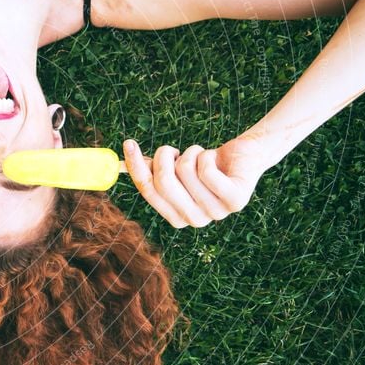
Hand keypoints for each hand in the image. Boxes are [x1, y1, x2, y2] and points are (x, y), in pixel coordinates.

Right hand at [123, 136, 267, 227]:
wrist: (245, 157)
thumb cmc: (204, 163)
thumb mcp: (174, 167)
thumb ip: (150, 169)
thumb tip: (119, 163)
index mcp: (177, 218)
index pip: (148, 191)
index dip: (136, 167)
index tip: (128, 144)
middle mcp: (196, 220)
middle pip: (163, 183)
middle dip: (163, 157)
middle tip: (169, 148)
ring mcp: (217, 213)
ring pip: (186, 171)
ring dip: (190, 154)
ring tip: (200, 156)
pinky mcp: (235, 200)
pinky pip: (207, 170)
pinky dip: (206, 155)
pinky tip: (214, 158)